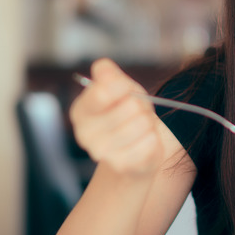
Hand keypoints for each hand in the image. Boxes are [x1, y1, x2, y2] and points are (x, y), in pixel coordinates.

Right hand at [69, 58, 163, 176]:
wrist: (136, 149)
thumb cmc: (126, 114)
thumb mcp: (119, 87)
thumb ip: (108, 74)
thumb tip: (102, 68)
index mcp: (80, 111)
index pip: (103, 91)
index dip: (123, 86)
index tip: (126, 90)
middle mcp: (85, 135)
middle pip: (130, 106)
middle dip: (140, 106)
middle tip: (136, 113)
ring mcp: (103, 153)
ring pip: (142, 123)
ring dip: (148, 123)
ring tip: (141, 127)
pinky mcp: (122, 166)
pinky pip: (151, 142)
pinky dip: (153, 139)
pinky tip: (143, 142)